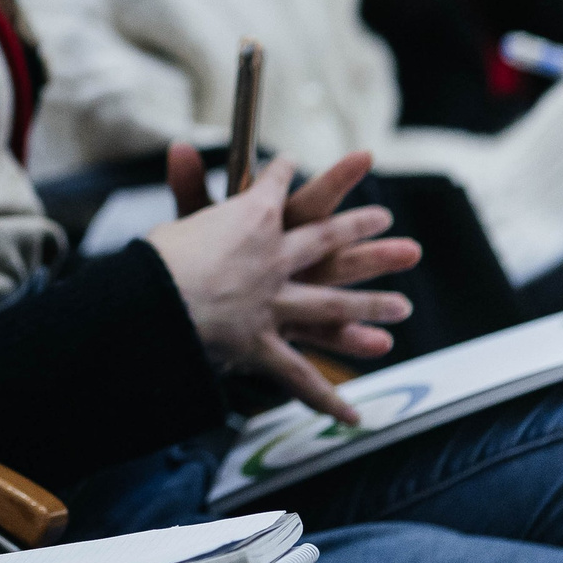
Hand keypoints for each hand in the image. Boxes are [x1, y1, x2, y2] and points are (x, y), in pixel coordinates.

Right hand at [145, 144, 420, 424]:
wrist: (160, 305)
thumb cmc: (160, 260)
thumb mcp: (176, 217)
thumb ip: (186, 183)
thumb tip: (179, 146)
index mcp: (253, 221)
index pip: (275, 188)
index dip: (284, 172)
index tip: (292, 161)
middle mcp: (277, 259)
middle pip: (326, 240)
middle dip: (358, 229)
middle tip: (386, 223)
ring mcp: (278, 304)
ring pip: (333, 304)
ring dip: (371, 304)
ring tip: (403, 306)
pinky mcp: (266, 344)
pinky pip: (301, 376)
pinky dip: (326, 399)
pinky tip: (352, 416)